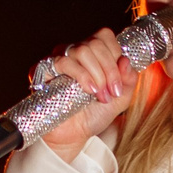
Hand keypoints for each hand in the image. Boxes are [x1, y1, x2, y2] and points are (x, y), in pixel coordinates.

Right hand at [38, 27, 136, 157]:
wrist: (74, 135)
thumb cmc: (94, 114)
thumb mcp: (120, 99)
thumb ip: (128, 80)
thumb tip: (125, 61)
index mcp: (93, 54)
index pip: (104, 37)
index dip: (115, 55)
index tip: (118, 82)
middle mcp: (75, 52)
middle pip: (95, 44)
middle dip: (109, 70)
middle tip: (111, 92)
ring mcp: (59, 59)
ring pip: (81, 50)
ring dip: (97, 74)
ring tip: (99, 95)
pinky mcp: (44, 69)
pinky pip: (63, 62)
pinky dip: (81, 76)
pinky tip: (88, 91)